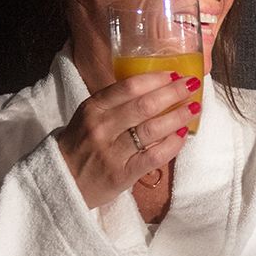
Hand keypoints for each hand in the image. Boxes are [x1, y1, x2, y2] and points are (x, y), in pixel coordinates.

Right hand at [56, 72, 201, 208]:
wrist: (61, 182)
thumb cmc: (81, 145)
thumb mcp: (88, 116)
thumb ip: (115, 103)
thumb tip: (154, 88)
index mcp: (93, 108)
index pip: (128, 87)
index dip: (155, 79)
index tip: (174, 73)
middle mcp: (101, 127)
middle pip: (144, 106)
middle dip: (173, 93)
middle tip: (191, 86)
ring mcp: (112, 152)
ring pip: (152, 130)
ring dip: (178, 117)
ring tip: (194, 108)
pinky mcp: (122, 174)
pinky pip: (154, 156)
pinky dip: (172, 145)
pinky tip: (183, 135)